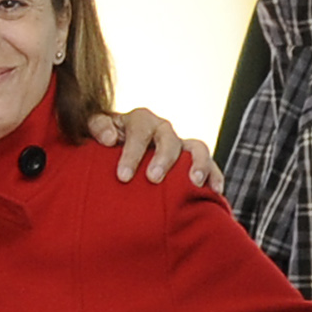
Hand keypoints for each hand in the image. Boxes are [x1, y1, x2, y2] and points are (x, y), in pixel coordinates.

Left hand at [88, 109, 215, 186]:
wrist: (115, 150)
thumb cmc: (104, 142)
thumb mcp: (95, 129)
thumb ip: (98, 127)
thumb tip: (110, 138)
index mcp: (139, 121)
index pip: (139, 130)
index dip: (132, 152)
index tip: (123, 176)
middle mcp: (162, 130)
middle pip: (169, 138)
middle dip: (163, 158)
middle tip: (153, 178)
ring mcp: (179, 145)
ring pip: (196, 148)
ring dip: (197, 164)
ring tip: (193, 183)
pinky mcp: (191, 162)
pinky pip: (210, 165)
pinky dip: (214, 176)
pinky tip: (215, 190)